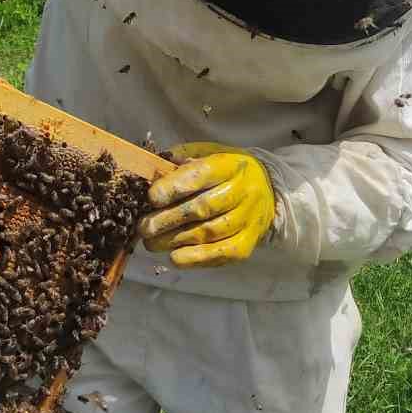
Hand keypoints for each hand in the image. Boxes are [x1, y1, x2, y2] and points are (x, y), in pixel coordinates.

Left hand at [139, 142, 276, 268]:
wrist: (267, 190)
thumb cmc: (225, 172)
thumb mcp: (207, 154)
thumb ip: (181, 159)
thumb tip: (152, 170)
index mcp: (230, 165)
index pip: (201, 175)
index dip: (175, 187)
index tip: (151, 197)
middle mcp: (243, 191)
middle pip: (203, 208)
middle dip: (168, 219)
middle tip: (144, 227)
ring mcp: (248, 219)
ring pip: (208, 233)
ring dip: (175, 240)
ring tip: (152, 243)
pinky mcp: (247, 243)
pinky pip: (220, 254)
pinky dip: (195, 258)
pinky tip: (175, 257)